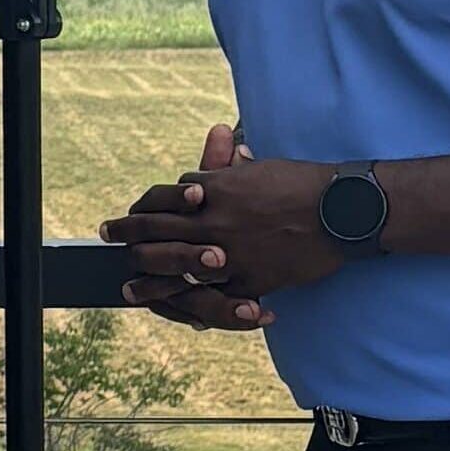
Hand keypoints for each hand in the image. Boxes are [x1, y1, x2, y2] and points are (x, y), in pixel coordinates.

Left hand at [99, 119, 338, 324]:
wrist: (342, 212)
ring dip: (145, 279)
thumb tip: (221, 142)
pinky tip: (170, 308)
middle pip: (155, 231)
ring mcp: (227, 254)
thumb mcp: (262, 167)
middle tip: (108, 237)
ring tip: (126, 287)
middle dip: (126, 235)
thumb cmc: (304, 183)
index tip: (130, 210)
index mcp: (215, 189)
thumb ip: (233, 164)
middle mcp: (213, 221)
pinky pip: (208, 297)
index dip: (143, 205)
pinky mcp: (245, 281)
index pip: (163, 197)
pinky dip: (188, 304)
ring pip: (172, 269)